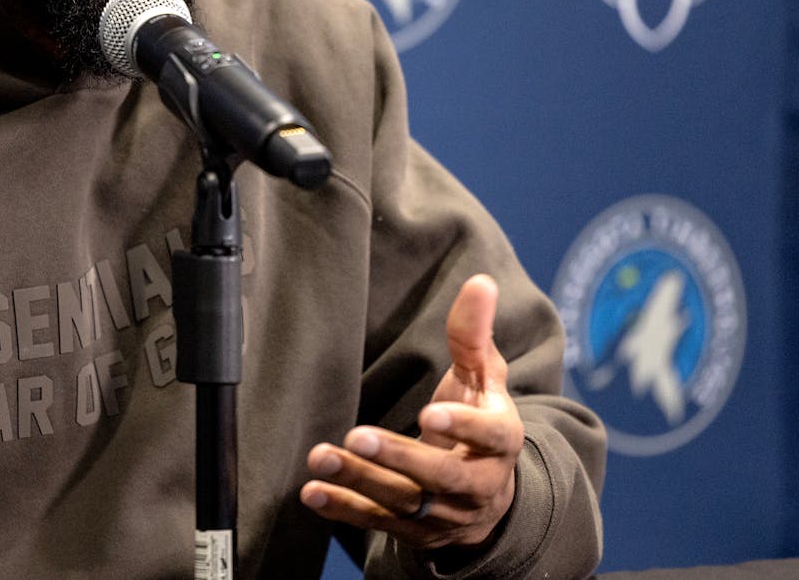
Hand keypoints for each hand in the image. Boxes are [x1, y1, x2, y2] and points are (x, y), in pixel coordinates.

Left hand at [299, 274, 523, 549]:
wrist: (487, 494)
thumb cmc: (480, 419)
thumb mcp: (483, 377)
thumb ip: (474, 334)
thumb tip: (480, 282)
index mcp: (501, 441)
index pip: (489, 436)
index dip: (463, 426)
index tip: (429, 412)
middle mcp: (477, 484)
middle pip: (440, 475)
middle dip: (400, 457)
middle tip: (358, 436)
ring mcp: (445, 514)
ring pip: (404, 502)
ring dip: (360, 482)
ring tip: (321, 457)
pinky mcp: (415, 531)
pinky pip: (379, 522)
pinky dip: (344, 508)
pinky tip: (313, 492)